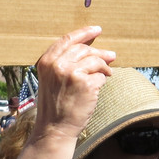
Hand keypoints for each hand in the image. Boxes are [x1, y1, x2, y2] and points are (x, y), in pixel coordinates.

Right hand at [33, 26, 114, 142]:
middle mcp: (58, 65)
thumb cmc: (55, 104)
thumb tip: (92, 48)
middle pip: (84, 49)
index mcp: (47, 61)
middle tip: (111, 55)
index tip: (97, 30)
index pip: (68, 39)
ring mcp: (72, 74)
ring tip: (107, 73)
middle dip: (100, 52)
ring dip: (104, 67)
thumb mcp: (51, 78)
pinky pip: (101, 76)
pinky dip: (102, 81)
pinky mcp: (86, 85)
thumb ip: (64, 62)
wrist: (55, 128)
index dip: (84, 33)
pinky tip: (98, 88)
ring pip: (96, 61)